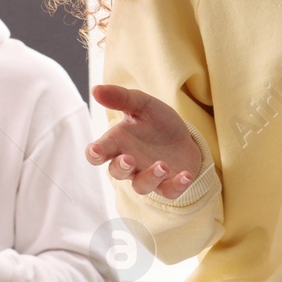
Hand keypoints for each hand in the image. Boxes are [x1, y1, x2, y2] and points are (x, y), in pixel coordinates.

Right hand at [87, 84, 204, 199]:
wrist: (183, 136)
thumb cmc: (156, 121)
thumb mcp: (141, 104)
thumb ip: (120, 98)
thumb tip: (95, 89)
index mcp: (118, 144)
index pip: (98, 153)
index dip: (95, 153)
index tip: (96, 150)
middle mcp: (130, 163)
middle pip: (117, 172)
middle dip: (121, 167)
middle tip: (129, 159)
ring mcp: (148, 176)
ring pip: (141, 186)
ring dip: (150, 178)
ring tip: (162, 165)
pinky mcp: (168, 185)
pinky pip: (169, 192)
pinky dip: (177, 186)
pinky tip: (186, 175)